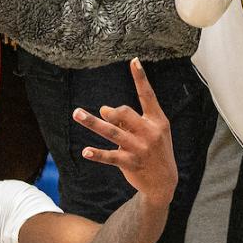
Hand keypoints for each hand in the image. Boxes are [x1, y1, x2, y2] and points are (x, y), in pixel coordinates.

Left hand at [73, 58, 176, 197]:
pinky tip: (85, 151)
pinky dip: (97, 154)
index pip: (148, 96)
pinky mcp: (131, 163)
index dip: (141, 78)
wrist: (164, 182)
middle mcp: (150, 132)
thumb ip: (128, 120)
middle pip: (125, 113)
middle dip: (110, 111)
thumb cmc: (155, 151)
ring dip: (92, 122)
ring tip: (77, 113)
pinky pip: (110, 156)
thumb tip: (103, 109)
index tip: (134, 61)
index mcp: (157, 121)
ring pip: (112, 132)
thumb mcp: (149, 133)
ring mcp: (140, 148)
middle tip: (101, 111)